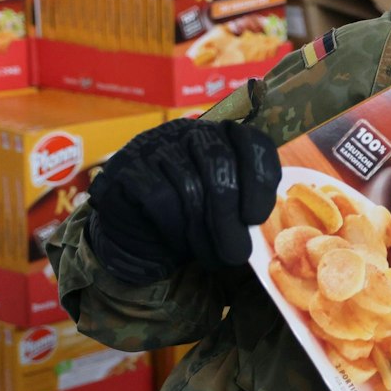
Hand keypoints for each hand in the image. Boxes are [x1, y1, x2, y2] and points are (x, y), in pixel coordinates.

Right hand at [84, 119, 279, 286]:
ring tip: (213, 258)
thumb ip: (247, 206)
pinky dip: (175, 226)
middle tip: (237, 254)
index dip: (259, 180)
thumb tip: (262, 228)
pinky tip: (181, 245)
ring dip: (205, 230)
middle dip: (231, 216)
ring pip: (190, 184)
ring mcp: (155, 145)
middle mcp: (190, 132)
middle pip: (220, 164)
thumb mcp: (229, 211)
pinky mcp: (128, 168)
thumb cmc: (194, 221)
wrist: (140, 233)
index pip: (253, 143)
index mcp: (225, 136)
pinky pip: (159, 196)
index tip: (256, 218)